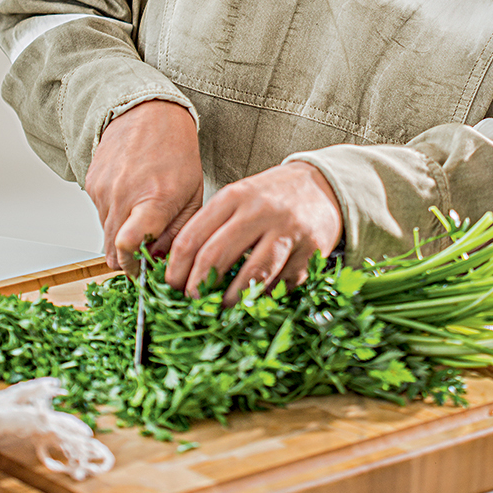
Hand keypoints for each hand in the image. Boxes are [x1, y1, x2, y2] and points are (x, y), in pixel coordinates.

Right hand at [85, 100, 203, 274]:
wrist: (147, 113)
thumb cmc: (176, 151)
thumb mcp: (192, 194)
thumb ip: (178, 232)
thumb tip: (161, 261)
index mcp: (154, 199)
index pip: (130, 246)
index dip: (135, 267)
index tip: (146, 271)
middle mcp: (123, 197)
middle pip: (113, 253)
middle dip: (130, 261)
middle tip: (148, 251)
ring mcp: (103, 191)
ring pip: (106, 236)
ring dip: (123, 236)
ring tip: (143, 213)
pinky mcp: (91, 185)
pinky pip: (100, 215)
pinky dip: (115, 216)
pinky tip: (131, 196)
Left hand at [166, 161, 343, 303]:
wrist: (322, 186)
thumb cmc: (270, 197)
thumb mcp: (237, 198)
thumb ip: (212, 226)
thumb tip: (182, 270)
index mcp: (234, 196)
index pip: (192, 237)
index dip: (176, 269)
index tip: (171, 287)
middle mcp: (259, 211)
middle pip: (215, 257)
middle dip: (197, 287)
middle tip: (192, 302)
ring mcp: (287, 231)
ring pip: (251, 275)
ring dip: (231, 299)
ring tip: (221, 307)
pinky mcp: (309, 252)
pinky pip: (280, 284)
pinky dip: (264, 296)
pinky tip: (255, 298)